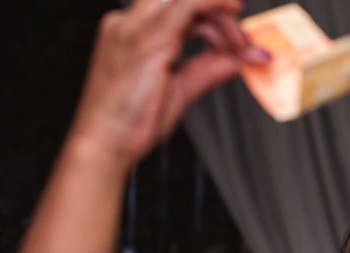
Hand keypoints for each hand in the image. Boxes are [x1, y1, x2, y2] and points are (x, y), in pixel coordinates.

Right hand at [68, 0, 268, 170]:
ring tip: (240, 44)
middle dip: (219, 16)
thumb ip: (206, 70)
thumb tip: (234, 59)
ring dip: (221, 16)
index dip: (213, 16)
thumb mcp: (178, 90)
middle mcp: (130, 22)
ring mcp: (136, 27)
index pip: (178, 9)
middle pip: (183, 0)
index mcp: (131, 32)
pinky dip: (215, 4)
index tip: (238, 36)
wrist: (104, 142)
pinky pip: (189, 4)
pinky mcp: (149, 39)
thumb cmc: (128, 123)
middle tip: (244, 45)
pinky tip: (233, 12)